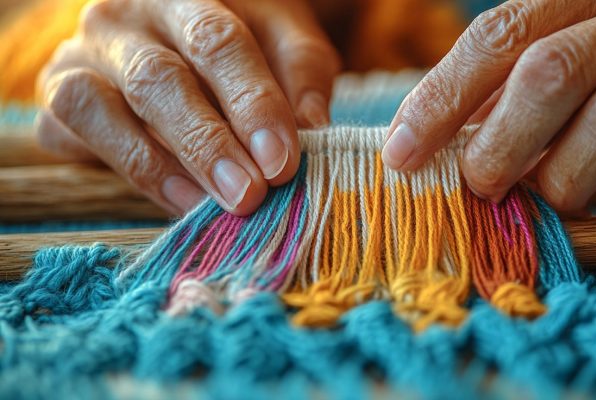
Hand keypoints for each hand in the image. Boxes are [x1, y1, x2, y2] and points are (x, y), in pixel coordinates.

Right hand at [36, 0, 339, 214]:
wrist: (176, 30)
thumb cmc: (240, 37)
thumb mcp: (282, 39)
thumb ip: (301, 72)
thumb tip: (314, 126)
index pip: (216, 42)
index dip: (250, 103)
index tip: (281, 161)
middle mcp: (123, 18)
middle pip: (158, 79)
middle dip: (206, 144)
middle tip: (249, 195)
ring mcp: (81, 56)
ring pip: (99, 107)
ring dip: (157, 164)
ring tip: (209, 206)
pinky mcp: (58, 99)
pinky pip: (75, 137)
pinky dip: (124, 170)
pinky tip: (178, 199)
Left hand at [382, 0, 595, 209]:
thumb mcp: (575, 31)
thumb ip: (514, 76)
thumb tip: (439, 138)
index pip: (499, 36)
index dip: (442, 97)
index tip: (402, 152)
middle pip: (551, 75)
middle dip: (501, 145)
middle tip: (479, 182)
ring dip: (566, 174)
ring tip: (550, 191)